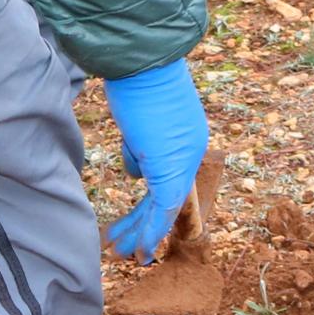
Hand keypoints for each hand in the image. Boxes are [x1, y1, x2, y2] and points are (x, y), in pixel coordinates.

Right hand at [101, 60, 207, 261]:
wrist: (140, 60)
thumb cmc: (134, 80)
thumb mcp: (136, 121)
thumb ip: (138, 150)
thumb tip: (134, 174)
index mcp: (186, 139)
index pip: (169, 180)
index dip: (152, 205)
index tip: (138, 223)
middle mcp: (191, 150)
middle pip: (167, 198)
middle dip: (145, 226)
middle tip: (132, 250)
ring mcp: (184, 158)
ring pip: (164, 207)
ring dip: (141, 232)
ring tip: (123, 254)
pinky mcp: (171, 164)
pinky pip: (164, 207)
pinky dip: (151, 230)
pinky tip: (141, 248)